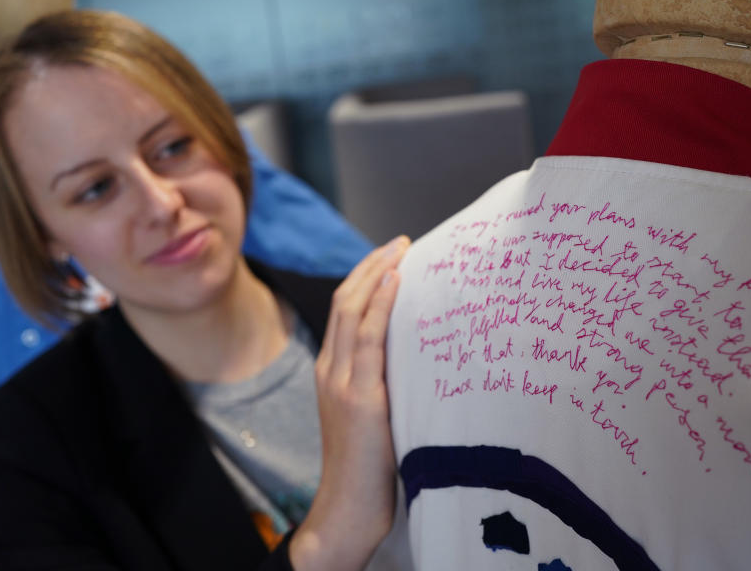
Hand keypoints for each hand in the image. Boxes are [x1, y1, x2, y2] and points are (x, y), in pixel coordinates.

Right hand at [290, 235, 409, 570]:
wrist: (348, 508)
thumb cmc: (369, 469)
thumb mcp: (373, 415)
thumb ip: (384, 383)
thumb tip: (419, 355)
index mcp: (332, 372)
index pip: (345, 311)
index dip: (366, 277)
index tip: (392, 256)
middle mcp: (331, 370)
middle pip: (345, 300)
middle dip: (372, 265)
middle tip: (401, 242)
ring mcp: (341, 382)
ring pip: (352, 310)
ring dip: (378, 273)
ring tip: (402, 249)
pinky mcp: (359, 398)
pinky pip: (367, 338)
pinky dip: (380, 305)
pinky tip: (397, 282)